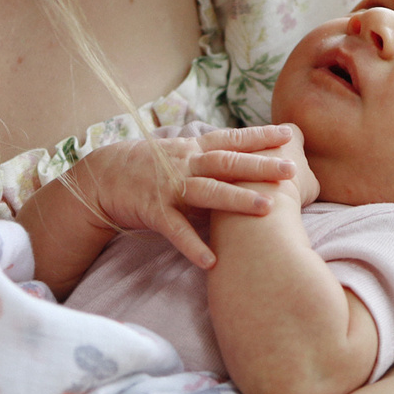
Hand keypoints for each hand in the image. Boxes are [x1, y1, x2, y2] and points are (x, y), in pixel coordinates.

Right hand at [60, 128, 299, 269]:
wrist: (101, 177)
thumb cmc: (149, 169)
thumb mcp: (180, 159)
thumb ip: (210, 166)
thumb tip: (248, 172)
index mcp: (193, 150)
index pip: (231, 139)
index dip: (260, 136)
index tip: (288, 132)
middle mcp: (184, 164)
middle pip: (226, 164)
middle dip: (260, 167)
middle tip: (292, 170)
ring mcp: (169, 187)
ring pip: (207, 192)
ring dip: (237, 200)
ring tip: (267, 209)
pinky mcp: (152, 210)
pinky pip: (175, 230)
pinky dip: (192, 245)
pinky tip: (211, 261)